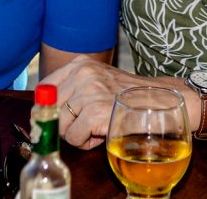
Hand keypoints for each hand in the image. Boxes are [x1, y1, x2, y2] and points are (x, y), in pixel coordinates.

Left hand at [41, 56, 155, 149]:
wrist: (161, 103)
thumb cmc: (130, 97)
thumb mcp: (100, 81)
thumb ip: (76, 89)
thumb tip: (45, 111)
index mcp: (80, 64)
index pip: (46, 86)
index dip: (45, 107)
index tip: (50, 120)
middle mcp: (82, 74)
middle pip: (50, 108)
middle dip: (64, 123)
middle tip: (85, 125)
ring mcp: (88, 91)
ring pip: (61, 125)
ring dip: (77, 134)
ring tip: (97, 128)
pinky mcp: (95, 112)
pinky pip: (73, 137)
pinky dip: (85, 142)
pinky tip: (101, 134)